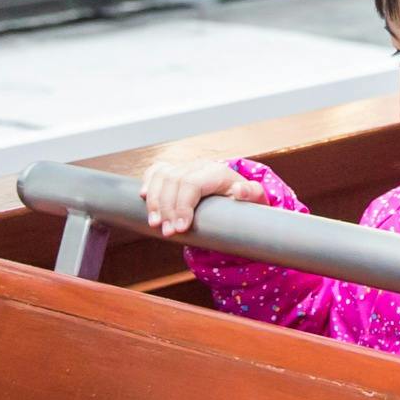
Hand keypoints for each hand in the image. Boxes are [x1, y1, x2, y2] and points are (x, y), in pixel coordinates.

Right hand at [137, 158, 270, 238]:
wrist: (239, 196)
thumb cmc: (246, 202)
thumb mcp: (256, 200)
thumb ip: (251, 194)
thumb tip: (239, 190)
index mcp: (217, 172)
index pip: (192, 184)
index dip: (182, 206)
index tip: (180, 229)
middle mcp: (199, 166)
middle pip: (173, 182)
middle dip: (167, 209)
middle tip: (168, 232)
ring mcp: (185, 167)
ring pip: (162, 176)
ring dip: (154, 200)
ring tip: (155, 223)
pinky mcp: (176, 171)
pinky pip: (156, 171)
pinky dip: (148, 183)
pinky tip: (143, 198)